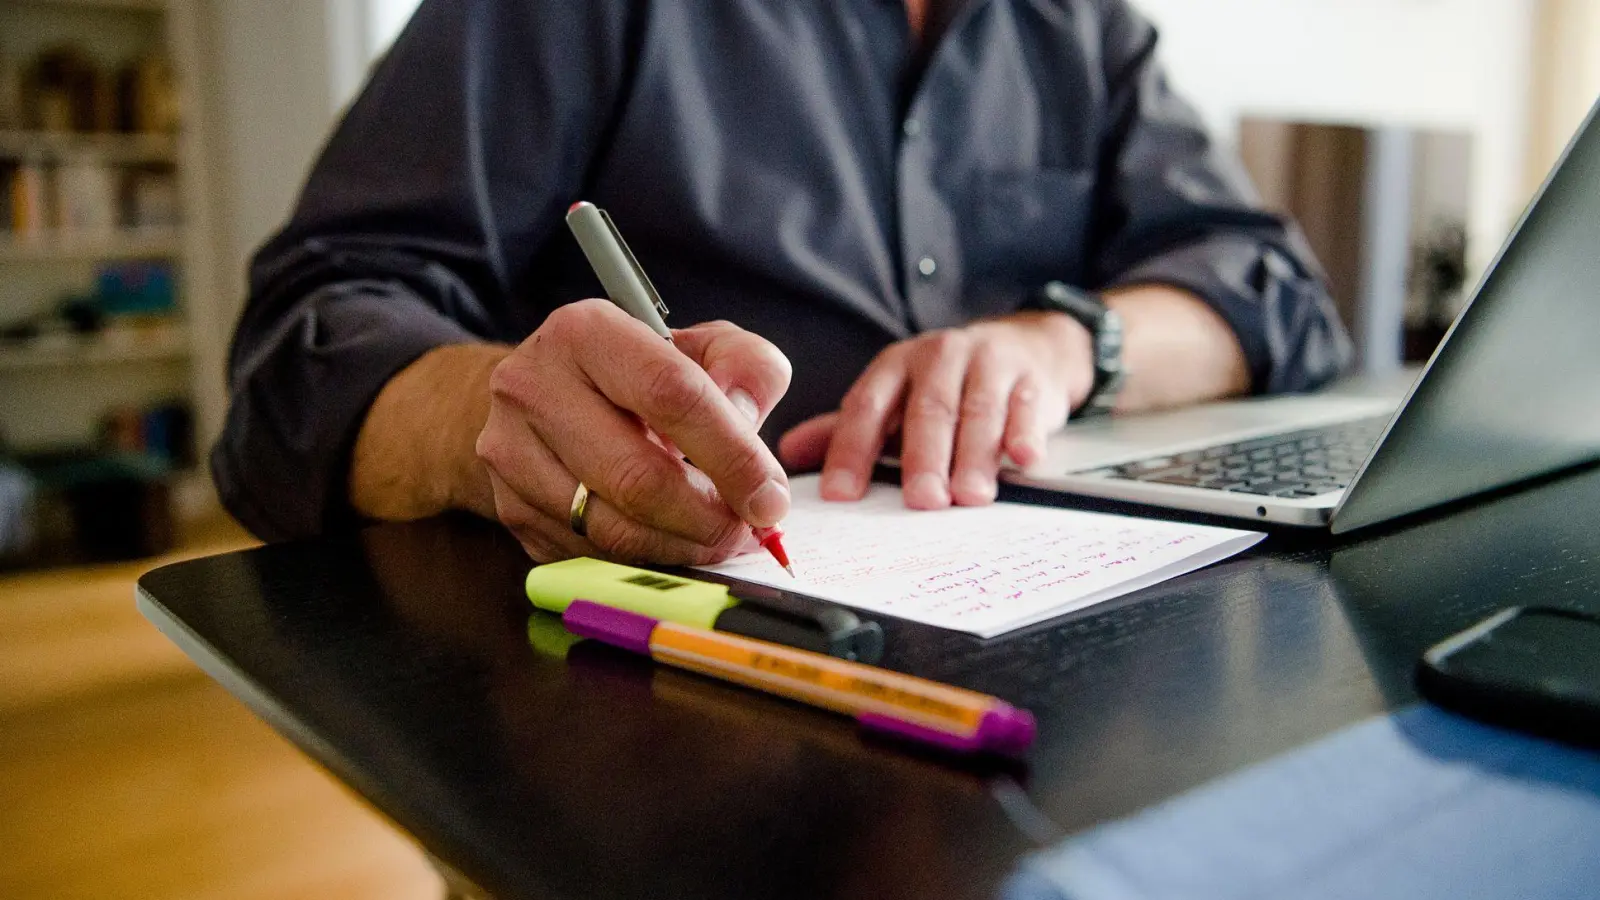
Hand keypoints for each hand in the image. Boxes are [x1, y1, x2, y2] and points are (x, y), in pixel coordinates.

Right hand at [475, 300, 792, 563]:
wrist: (540, 395)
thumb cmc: (635, 374)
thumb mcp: (700, 348)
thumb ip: (746, 368)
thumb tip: (748, 420)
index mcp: (586, 333)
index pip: (671, 395)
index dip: (732, 455)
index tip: (771, 498)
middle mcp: (533, 388)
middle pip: (637, 476)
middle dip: (709, 517)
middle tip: (749, 531)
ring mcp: (511, 453)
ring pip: (612, 528)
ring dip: (681, 546)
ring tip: (717, 538)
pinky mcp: (509, 508)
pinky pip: (589, 554)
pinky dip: (643, 559)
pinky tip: (671, 541)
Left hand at [779, 311, 1092, 508]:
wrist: (1027, 347)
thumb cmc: (949, 384)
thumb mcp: (895, 398)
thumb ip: (849, 428)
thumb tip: (789, 454)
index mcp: (896, 365)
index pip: (866, 406)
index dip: (850, 450)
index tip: (840, 495)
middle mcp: (939, 358)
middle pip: (928, 410)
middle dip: (922, 458)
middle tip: (920, 501)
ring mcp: (989, 365)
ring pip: (978, 411)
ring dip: (974, 456)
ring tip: (969, 496)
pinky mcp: (1032, 379)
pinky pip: (1028, 408)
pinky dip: (1026, 433)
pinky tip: (1023, 459)